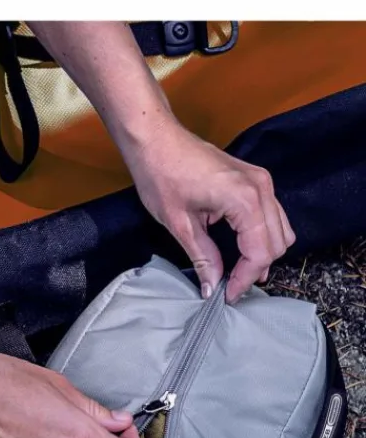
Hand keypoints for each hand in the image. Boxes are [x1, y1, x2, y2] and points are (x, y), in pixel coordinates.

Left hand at [123, 117, 295, 301]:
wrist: (157, 142)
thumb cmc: (162, 176)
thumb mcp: (180, 225)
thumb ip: (203, 257)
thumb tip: (212, 285)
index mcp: (245, 199)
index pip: (259, 251)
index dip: (244, 279)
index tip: (226, 295)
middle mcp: (261, 188)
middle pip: (276, 242)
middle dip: (255, 268)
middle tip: (230, 288)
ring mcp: (261, 181)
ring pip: (279, 229)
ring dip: (262, 253)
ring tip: (236, 273)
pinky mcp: (255, 179)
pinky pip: (271, 215)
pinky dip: (262, 236)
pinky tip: (241, 250)